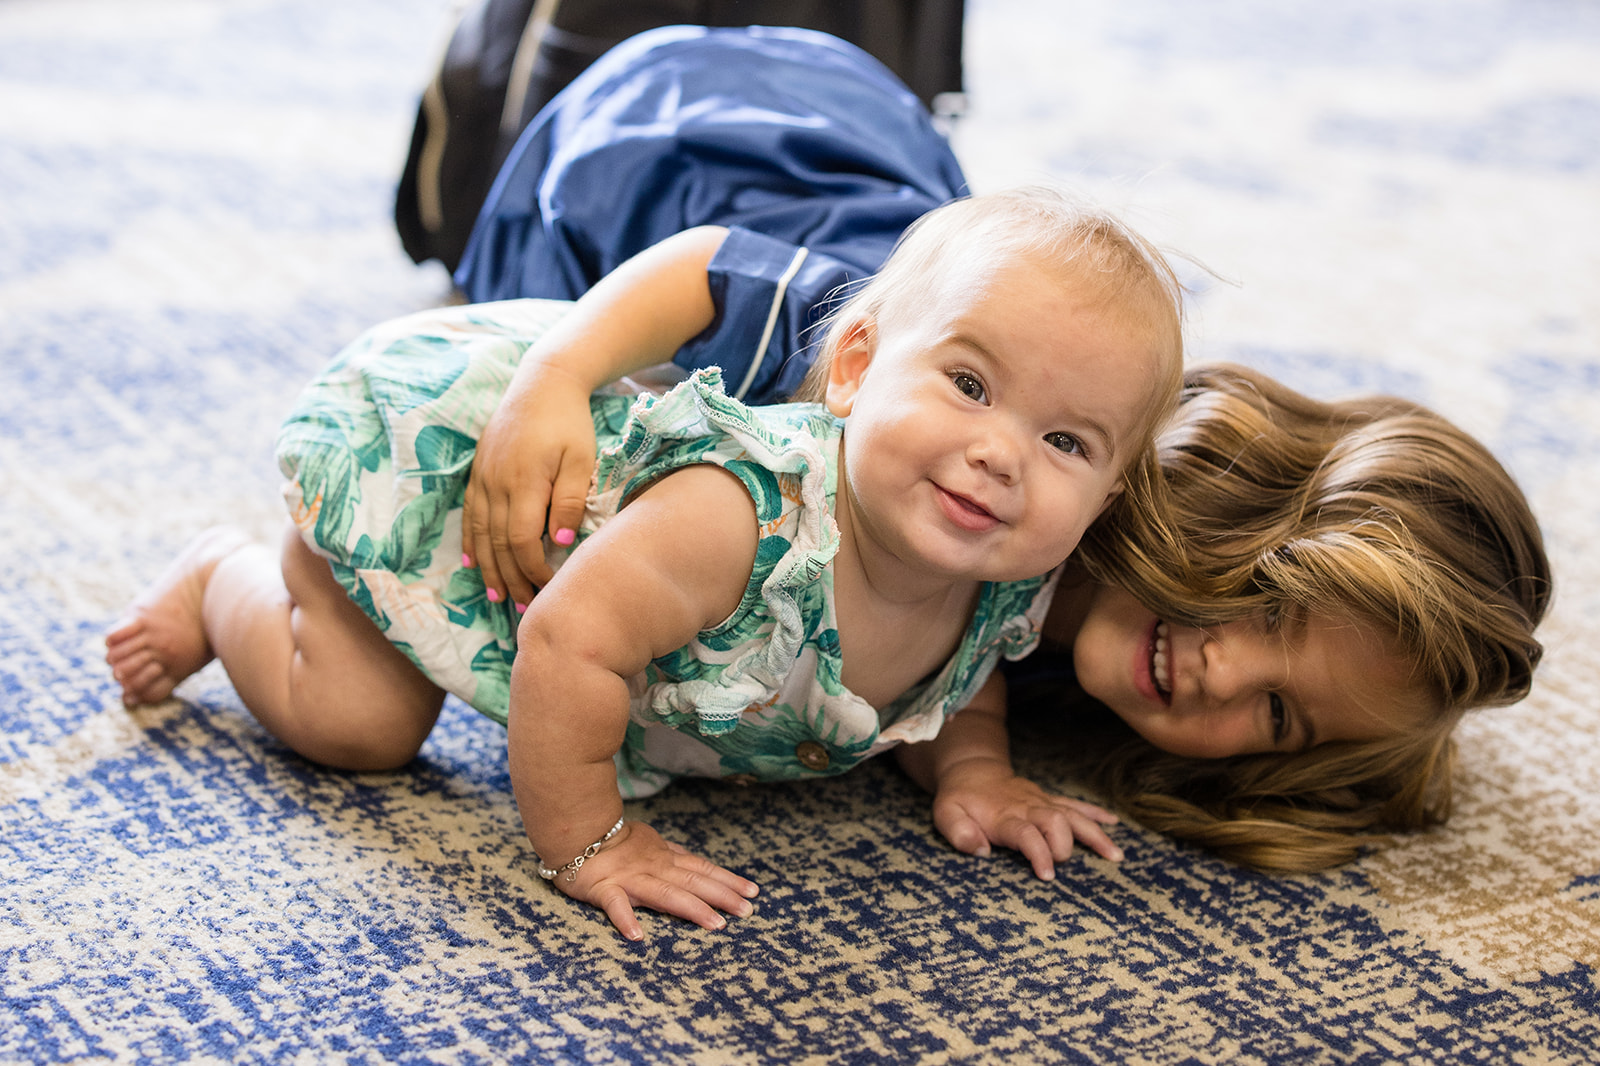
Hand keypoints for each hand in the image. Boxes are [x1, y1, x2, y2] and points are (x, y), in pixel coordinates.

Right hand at [462, 366, 596, 606]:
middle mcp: (496, 484)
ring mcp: (482, 477)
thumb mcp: (582, 460)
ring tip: (497, 596)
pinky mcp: (478, 470)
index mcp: (524, 483)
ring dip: (487, 568)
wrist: (542, 382)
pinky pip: (469, 513)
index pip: (521, 541)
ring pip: (479, 533)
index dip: (532, 570)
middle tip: (524, 608)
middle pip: (497, 544)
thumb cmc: (569, 422)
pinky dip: (470, 541)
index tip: (549, 588)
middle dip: (511, 579)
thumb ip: (571, 500)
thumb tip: (560, 540)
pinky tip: (472, 563)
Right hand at [550, 820, 759, 940]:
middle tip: (748, 911)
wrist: (576, 830)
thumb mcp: (649, 841)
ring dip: (692, 909)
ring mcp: (630, 878)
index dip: (728, 880)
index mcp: (665, 857)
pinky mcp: (604, 888)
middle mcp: (654, 867)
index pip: (702, 869)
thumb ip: (671, 854)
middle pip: (694, 882)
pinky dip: (625, 919)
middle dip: (723, 896)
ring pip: (666, 894)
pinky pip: (615, 905)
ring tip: (715, 924)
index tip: (753, 892)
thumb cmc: (613, 839)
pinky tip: (637, 936)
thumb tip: (696, 861)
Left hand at [930, 758, 1122, 878]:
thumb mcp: (945, 814)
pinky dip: (1095, 814)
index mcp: (1003, 816)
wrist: (971, 769)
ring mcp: (1041, 802)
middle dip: (1065, 845)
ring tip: (1115, 856)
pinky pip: (1075, 804)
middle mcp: (1027, 807)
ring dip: (1095, 834)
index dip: (1039, 853)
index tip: (1047, 877)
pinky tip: (1114, 825)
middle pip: (1056, 821)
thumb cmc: (959, 798)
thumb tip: (980, 850)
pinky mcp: (1048, 799)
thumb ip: (958, 832)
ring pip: (1073, 814)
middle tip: (1063, 865)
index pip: (1026, 834)